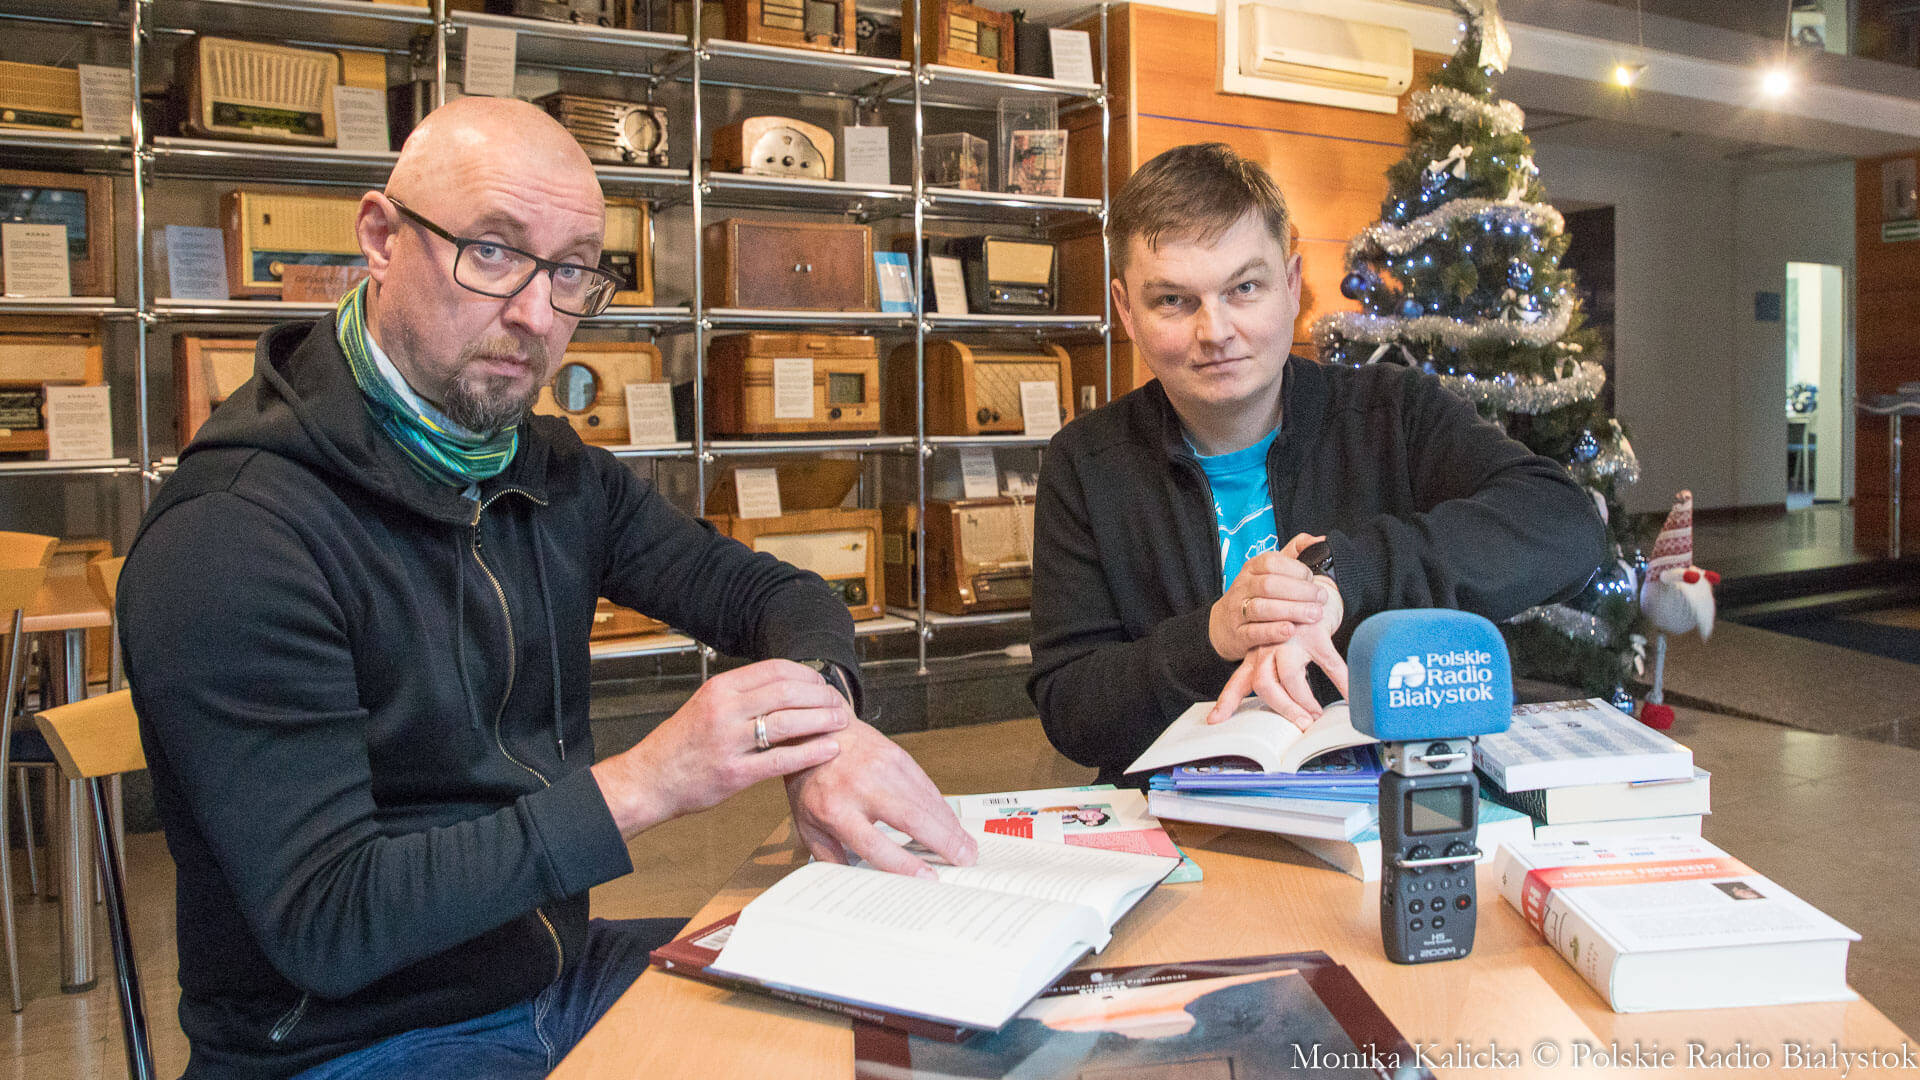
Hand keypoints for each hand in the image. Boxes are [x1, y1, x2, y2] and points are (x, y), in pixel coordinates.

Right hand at [592, 659, 850, 839]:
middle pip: (788, 692)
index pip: (775, 670)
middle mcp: (724, 710)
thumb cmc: (681, 745)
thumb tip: (784, 687)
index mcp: (719, 688)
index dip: (807, 675)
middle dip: (821, 697)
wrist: (648, 781)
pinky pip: (782, 760)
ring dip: (822, 721)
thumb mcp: (705, 706)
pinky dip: (811, 752)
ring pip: (789, 722)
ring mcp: (729, 742)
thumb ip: (740, 696)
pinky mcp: (734, 774)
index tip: (822, 684)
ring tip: (841, 722)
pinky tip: (829, 749)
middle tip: (839, 704)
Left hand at [784, 720, 976, 879]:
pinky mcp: (898, 756)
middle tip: (966, 862)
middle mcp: (861, 786)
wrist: (814, 731)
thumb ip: (829, 856)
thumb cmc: (811, 783)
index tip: (928, 878)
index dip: (904, 864)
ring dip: (950, 826)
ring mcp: (882, 768)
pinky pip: (926, 786)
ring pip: (925, 801)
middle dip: (943, 842)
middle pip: (911, 819)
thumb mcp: (807, 824)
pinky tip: (951, 823)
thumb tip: (855, 885)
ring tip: (967, 847)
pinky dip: (942, 807)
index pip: (874, 843)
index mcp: (835, 809)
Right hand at [1207, 534, 1329, 661]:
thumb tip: (1320, 540)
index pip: (1271, 562)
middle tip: (1321, 598)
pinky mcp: (1238, 634)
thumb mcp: (1270, 571)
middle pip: (1268, 585)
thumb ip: (1294, 553)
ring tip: (1314, 614)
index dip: (1295, 569)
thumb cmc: (1255, 595)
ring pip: (1261, 608)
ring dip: (1291, 611)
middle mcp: (1243, 587)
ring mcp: (1237, 611)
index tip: (1313, 579)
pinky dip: (1273, 631)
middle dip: (1299, 591)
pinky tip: (1290, 631)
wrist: (1223, 625)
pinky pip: (1253, 632)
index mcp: (1252, 568)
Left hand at [1207, 573, 1347, 730]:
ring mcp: (1291, 640)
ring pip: (1290, 677)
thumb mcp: (1274, 651)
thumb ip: (1269, 676)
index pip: (1239, 681)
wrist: (1313, 594)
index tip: (1215, 719)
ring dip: (1305, 701)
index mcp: (1257, 655)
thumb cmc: (1293, 629)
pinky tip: (1350, 697)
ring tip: (1317, 714)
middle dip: (1283, 708)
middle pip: (1265, 684)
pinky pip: (1329, 665)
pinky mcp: (1315, 634)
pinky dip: (1342, 684)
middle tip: (1300, 724)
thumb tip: (1279, 709)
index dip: (1227, 701)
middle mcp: (1269, 647)